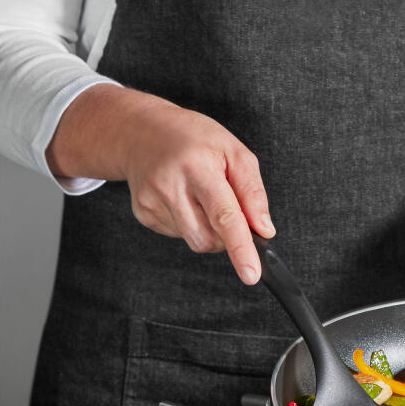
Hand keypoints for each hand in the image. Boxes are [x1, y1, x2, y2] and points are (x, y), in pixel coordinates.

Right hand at [46, 85, 274, 283]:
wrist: (140, 131)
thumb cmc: (193, 138)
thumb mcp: (233, 151)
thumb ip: (252, 192)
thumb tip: (264, 230)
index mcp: (198, 167)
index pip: (224, 216)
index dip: (240, 248)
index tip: (251, 274)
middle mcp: (170, 186)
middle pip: (210, 238)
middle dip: (227, 235)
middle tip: (226, 206)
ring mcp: (152, 201)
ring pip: (195, 241)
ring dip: (209, 230)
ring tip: (201, 198)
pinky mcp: (143, 213)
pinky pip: (180, 235)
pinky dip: (191, 224)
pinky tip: (184, 199)